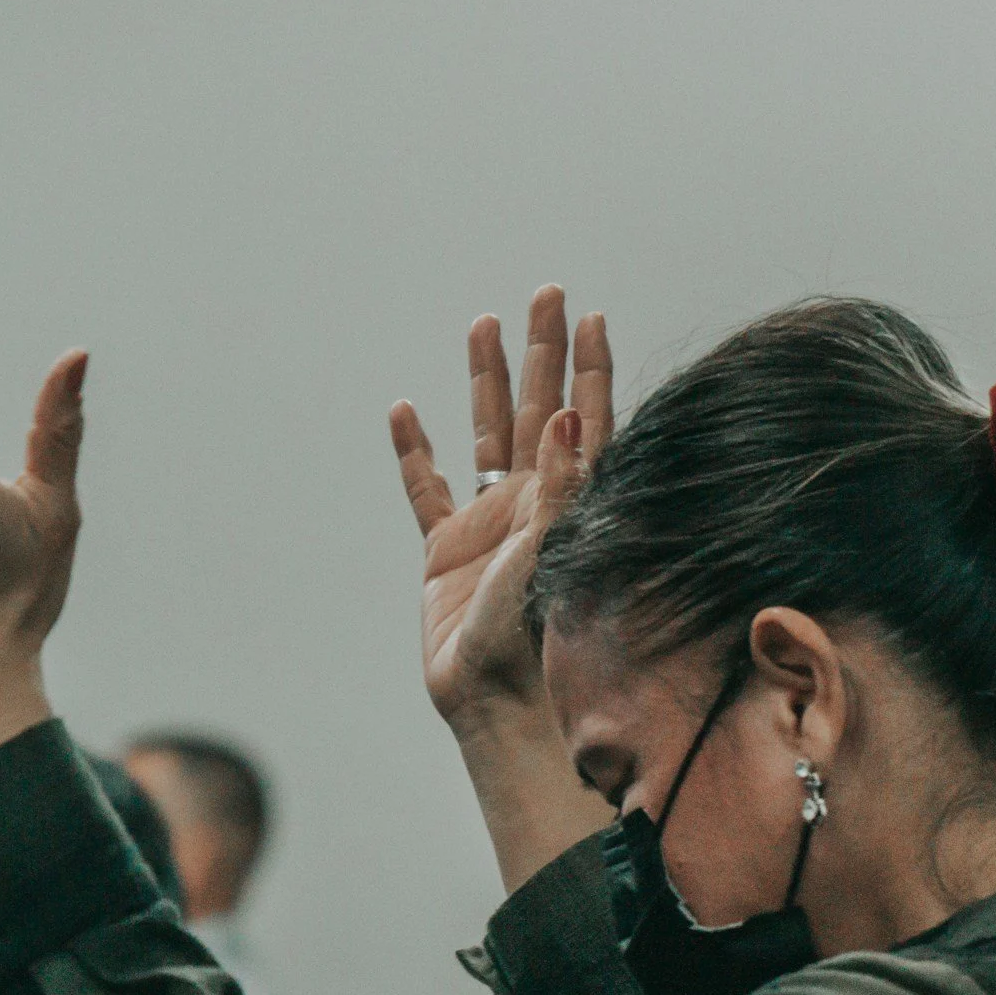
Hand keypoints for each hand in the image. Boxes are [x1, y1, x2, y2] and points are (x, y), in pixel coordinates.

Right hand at [390, 286, 611, 728]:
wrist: (499, 700)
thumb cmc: (539, 639)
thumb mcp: (555, 555)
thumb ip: (563, 486)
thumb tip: (567, 415)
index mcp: (569, 501)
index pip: (583, 416)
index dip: (587, 366)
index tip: (589, 316)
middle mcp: (533, 503)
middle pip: (536, 408)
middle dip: (542, 352)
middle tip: (547, 294)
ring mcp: (489, 524)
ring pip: (485, 434)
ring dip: (486, 381)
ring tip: (484, 325)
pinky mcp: (446, 552)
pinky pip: (426, 490)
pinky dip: (415, 452)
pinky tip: (406, 411)